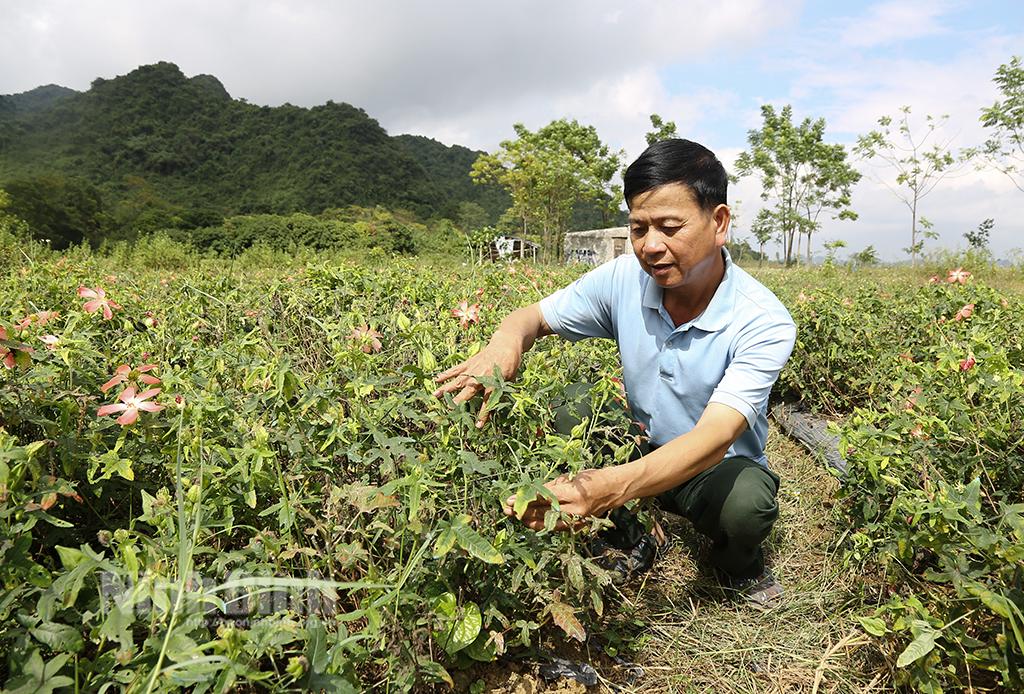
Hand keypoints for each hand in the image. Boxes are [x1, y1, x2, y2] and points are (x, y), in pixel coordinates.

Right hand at [433, 335, 521, 426]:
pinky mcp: (468, 363)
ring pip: (457, 381)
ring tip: (435, 396)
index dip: (483, 414)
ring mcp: (472, 369)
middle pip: (467, 391)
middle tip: (449, 411)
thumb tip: (496, 409)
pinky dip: (446, 374)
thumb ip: (501, 392)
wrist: (505, 345)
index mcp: (492, 382)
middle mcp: (480, 377)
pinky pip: (455, 369)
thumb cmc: (510, 364)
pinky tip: (436, 379)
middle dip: (458, 402)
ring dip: (445, 388)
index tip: (478, 425)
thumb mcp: (510, 380)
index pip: (487, 402)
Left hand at [502, 469, 620, 531]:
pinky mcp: (579, 526)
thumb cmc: (593, 478)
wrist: (615, 489)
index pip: (542, 498)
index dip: (524, 500)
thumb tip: (533, 493)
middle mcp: (575, 509)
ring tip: (516, 517)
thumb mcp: (571, 477)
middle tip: (507, 510)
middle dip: (522, 512)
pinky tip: (531, 522)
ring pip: (547, 524)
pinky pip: (556, 527)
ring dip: (530, 520)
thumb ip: (553, 486)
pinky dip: (543, 524)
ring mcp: (577, 520)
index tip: (509, 500)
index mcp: (573, 494)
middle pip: (542, 513)